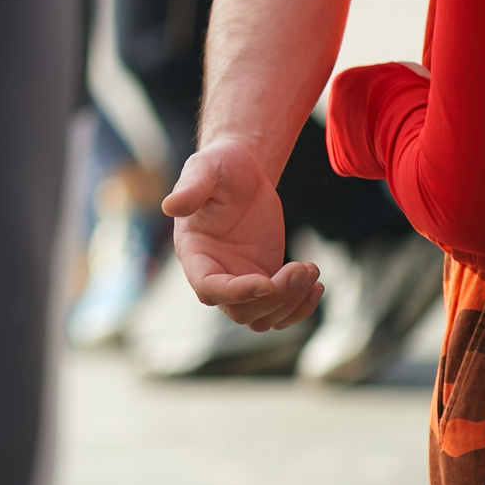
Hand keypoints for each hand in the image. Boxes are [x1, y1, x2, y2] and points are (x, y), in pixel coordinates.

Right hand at [162, 139, 323, 330]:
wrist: (242, 171)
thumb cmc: (219, 166)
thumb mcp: (204, 169)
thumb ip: (190, 188)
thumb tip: (169, 206)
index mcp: (194, 252)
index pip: (208, 288)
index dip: (235, 293)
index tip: (266, 282)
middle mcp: (213, 273)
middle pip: (240, 311)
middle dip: (275, 297)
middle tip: (302, 268)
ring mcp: (239, 280)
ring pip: (262, 318)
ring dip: (291, 303)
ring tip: (311, 270)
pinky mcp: (264, 280)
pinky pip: (280, 311)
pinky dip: (300, 307)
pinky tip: (316, 283)